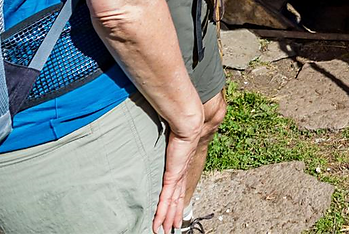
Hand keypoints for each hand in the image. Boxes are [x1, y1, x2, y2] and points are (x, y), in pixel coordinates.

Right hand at [153, 117, 201, 233]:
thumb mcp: (174, 138)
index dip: (177, 203)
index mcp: (181, 168)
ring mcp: (177, 177)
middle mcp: (180, 175)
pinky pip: (165, 199)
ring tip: (166, 230)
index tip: (176, 213)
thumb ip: (170, 142)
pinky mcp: (172, 176)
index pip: (178, 190)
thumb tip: (167, 135)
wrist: (190, 125)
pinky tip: (159, 222)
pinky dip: (162, 213)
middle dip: (174, 216)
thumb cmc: (182, 126)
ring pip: (171, 204)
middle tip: (172, 228)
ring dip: (168, 218)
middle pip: (177, 201)